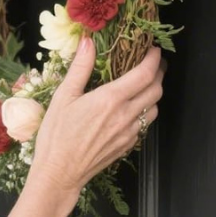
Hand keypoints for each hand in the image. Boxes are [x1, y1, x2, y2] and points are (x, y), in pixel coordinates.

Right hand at [28, 37, 167, 211]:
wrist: (59, 173)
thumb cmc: (57, 136)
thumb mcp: (63, 97)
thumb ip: (80, 68)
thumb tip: (87, 42)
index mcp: (110, 99)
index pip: (145, 74)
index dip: (153, 58)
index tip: (152, 49)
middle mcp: (125, 115)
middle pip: (156, 89)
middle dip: (159, 73)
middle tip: (152, 63)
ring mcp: (129, 133)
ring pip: (154, 108)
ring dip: (154, 93)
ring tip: (145, 84)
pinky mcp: (127, 146)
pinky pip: (145, 124)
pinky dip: (145, 111)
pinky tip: (132, 108)